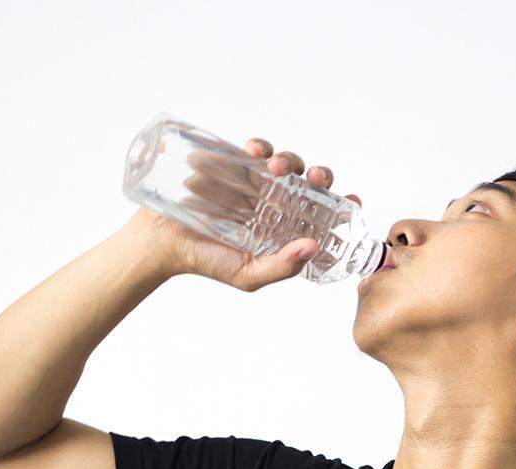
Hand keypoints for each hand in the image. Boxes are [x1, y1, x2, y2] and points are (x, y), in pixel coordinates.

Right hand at [128, 136, 362, 291]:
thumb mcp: (249, 275)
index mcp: (286, 228)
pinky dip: (259, 146)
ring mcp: (254, 183)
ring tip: (277, 166)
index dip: (342, 205)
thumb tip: (313, 247)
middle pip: (309, 183)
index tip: (353, 201)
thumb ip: (282, 267)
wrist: (161, 244)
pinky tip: (257, 151)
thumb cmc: (208, 262)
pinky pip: (252, 150)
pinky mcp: (231, 165)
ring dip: (289, 159)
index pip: (322, 214)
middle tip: (316, 178)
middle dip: (320, 176)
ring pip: (285, 163)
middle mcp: (275, 203)